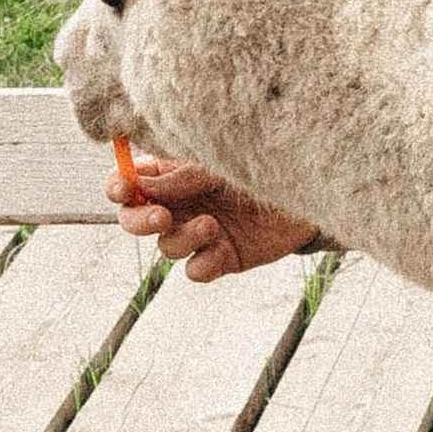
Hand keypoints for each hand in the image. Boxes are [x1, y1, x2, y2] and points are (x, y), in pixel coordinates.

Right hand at [106, 156, 320, 283]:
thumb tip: (140, 186)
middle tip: (161, 217)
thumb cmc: (264, 160)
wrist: (315, 187)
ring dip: (181, 239)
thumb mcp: (219, 163)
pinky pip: (196, 271)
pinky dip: (202, 264)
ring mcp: (201, 231)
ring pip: (166, 247)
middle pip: (134, 221)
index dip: (117, 188)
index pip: (128, 182)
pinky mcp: (224, 256)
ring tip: (211, 225)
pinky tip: (219, 249)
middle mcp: (181, 203)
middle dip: (139, 222)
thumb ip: (182, 176)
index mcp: (173, 173)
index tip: (123, 190)